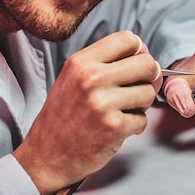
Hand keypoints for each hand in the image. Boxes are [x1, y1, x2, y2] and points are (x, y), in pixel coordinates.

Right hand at [13, 31, 161, 194]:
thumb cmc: (62, 117)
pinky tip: (117, 128)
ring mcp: (103, 103)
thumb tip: (144, 56)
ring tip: (123, 110)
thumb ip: (103, 63)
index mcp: (82, 61)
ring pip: (148, 92)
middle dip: (149, 77)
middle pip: (146, 63)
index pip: (128, 39)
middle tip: (138, 88)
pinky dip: (135, 125)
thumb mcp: (73, 77)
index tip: (136, 64)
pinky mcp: (113, 127)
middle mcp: (92, 78)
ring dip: (141, 104)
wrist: (46, 156)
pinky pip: (143, 119)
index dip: (139, 51)